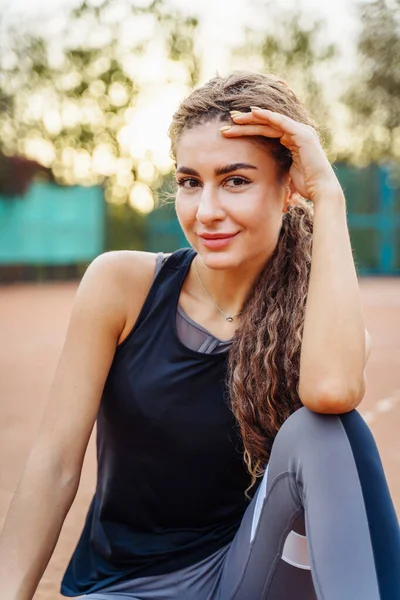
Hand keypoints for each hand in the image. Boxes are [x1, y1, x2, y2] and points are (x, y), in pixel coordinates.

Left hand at [220, 107, 342, 203]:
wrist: (320, 190)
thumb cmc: (305, 186)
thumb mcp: (286, 174)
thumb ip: (277, 168)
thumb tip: (265, 176)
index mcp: (292, 141)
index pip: (267, 131)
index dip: (249, 129)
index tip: (231, 130)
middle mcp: (297, 133)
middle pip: (266, 124)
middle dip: (246, 122)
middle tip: (227, 120)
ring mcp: (300, 131)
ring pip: (271, 121)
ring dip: (251, 118)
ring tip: (233, 118)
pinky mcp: (302, 134)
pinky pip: (281, 121)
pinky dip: (267, 116)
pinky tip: (253, 112)